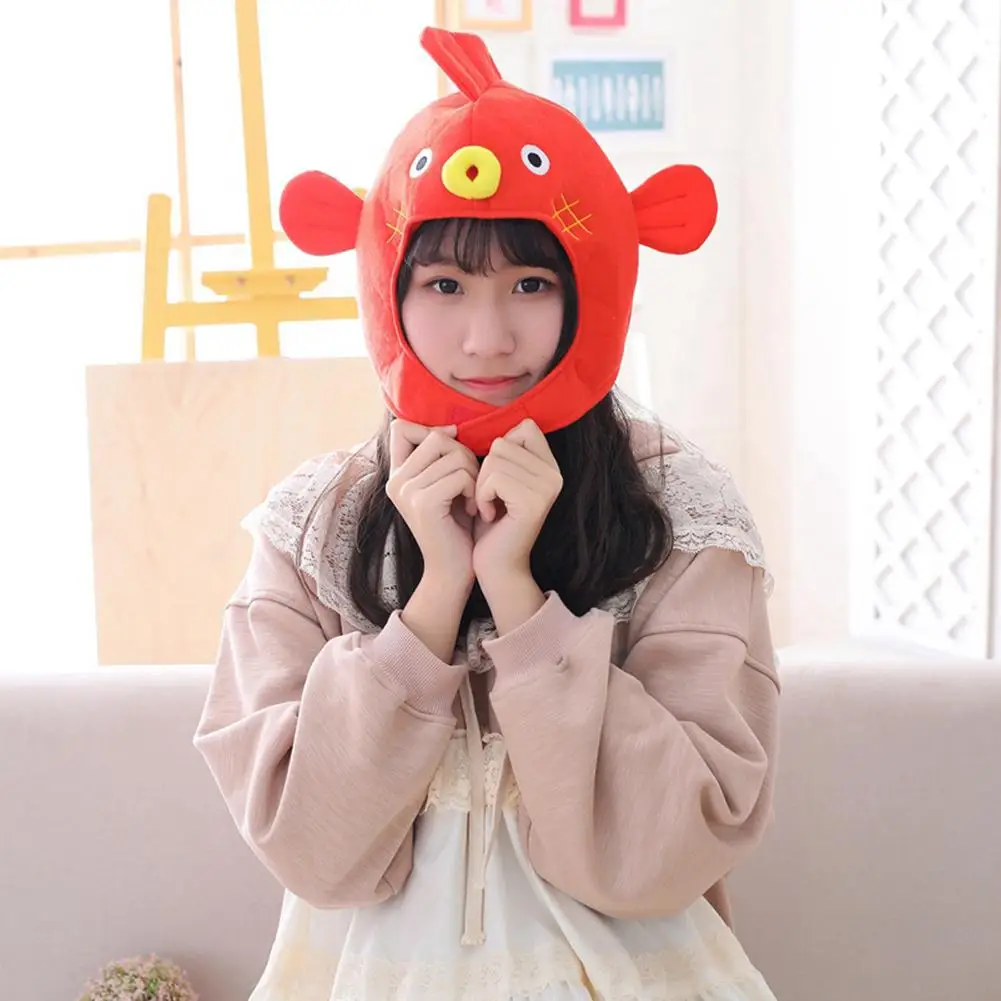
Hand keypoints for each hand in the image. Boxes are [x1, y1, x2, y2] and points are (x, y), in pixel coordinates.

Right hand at [386, 420, 478, 594]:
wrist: (453, 570)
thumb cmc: (456, 525)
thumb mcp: (445, 484)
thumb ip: (441, 457)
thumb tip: (451, 427)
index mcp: (396, 475)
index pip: (400, 427)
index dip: (430, 430)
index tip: (454, 450)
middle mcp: (395, 481)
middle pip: (435, 436)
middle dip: (463, 454)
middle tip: (471, 483)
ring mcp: (406, 492)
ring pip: (452, 454)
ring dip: (473, 474)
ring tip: (473, 498)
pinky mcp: (423, 504)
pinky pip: (459, 475)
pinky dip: (474, 489)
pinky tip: (473, 508)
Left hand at [472, 419, 562, 594]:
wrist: (495, 566)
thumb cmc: (490, 523)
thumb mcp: (497, 480)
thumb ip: (503, 453)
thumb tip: (484, 422)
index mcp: (550, 466)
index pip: (523, 427)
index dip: (498, 450)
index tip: (495, 480)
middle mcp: (555, 474)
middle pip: (503, 442)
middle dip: (484, 471)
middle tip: (489, 499)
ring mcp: (548, 487)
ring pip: (496, 459)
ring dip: (481, 485)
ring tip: (489, 507)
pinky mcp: (534, 501)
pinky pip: (494, 477)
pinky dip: (481, 496)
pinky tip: (489, 515)